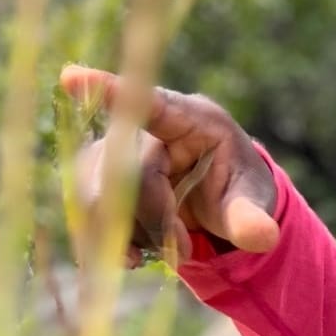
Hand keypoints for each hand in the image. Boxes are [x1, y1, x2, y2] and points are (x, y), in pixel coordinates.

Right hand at [61, 65, 280, 268]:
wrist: (219, 202)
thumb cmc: (238, 188)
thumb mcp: (252, 201)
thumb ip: (252, 218)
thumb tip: (262, 238)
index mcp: (191, 119)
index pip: (149, 104)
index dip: (111, 93)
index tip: (72, 77)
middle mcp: (145, 128)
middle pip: (122, 170)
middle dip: (152, 219)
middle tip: (184, 247)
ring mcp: (115, 151)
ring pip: (97, 195)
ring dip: (132, 234)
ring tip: (171, 249)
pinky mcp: (97, 179)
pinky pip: (87, 211)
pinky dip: (111, 242)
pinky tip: (135, 258)